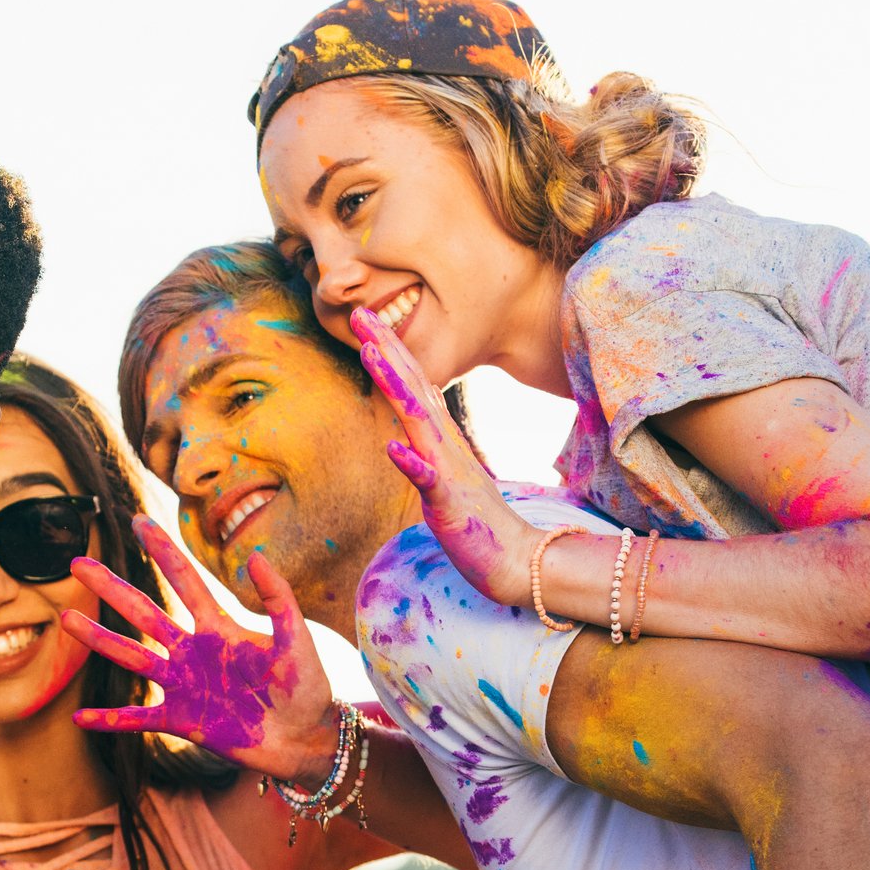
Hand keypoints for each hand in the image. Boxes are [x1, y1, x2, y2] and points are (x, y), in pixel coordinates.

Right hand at [61, 514, 338, 785]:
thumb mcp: (297, 639)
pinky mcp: (181, 721)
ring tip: (67, 621)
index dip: (161, 550)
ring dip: (99, 641)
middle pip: (143, 613)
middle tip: (78, 564)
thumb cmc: (307, 688)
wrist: (307, 739)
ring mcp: (183, 686)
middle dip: (111, 589)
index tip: (138, 520)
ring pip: (131, 658)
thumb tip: (255, 555)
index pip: (184, 580)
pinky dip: (109, 720)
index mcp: (218, 628)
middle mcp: (192, 652)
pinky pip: (137, 720)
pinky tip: (79, 718)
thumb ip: (278, 599)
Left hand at [353, 306, 536, 603]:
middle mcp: (444, 443)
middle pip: (412, 385)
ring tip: (371, 355)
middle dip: (385, 347)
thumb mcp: (444, 471)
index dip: (389, 348)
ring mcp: (447, 469)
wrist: (512, 557)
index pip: (412, 382)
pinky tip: (393, 448)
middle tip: (358, 312)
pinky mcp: (448, 501)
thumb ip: (428, 442)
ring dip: (395, 386)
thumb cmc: (473, 517)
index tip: (364, 317)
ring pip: (417, 420)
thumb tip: (410, 417)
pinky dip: (411, 462)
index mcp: (440, 437)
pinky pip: (427, 480)